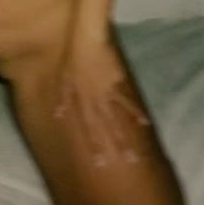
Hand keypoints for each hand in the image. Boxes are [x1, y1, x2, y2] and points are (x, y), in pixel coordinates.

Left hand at [55, 29, 150, 164]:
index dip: (95, 145)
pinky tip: (145, 123)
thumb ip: (62, 99)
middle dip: (115, 146)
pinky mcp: (119, 83)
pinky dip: (136, 112)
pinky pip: (128, 101)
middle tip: (123, 162)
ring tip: (135, 152)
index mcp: (82, 101)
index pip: (89, 127)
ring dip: (127, 135)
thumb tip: (58, 114)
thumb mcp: (63, 80)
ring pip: (119, 118)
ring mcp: (109, 93)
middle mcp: (97, 100)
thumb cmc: (72, 59)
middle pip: (107, 126)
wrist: (88, 42)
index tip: (99, 162)